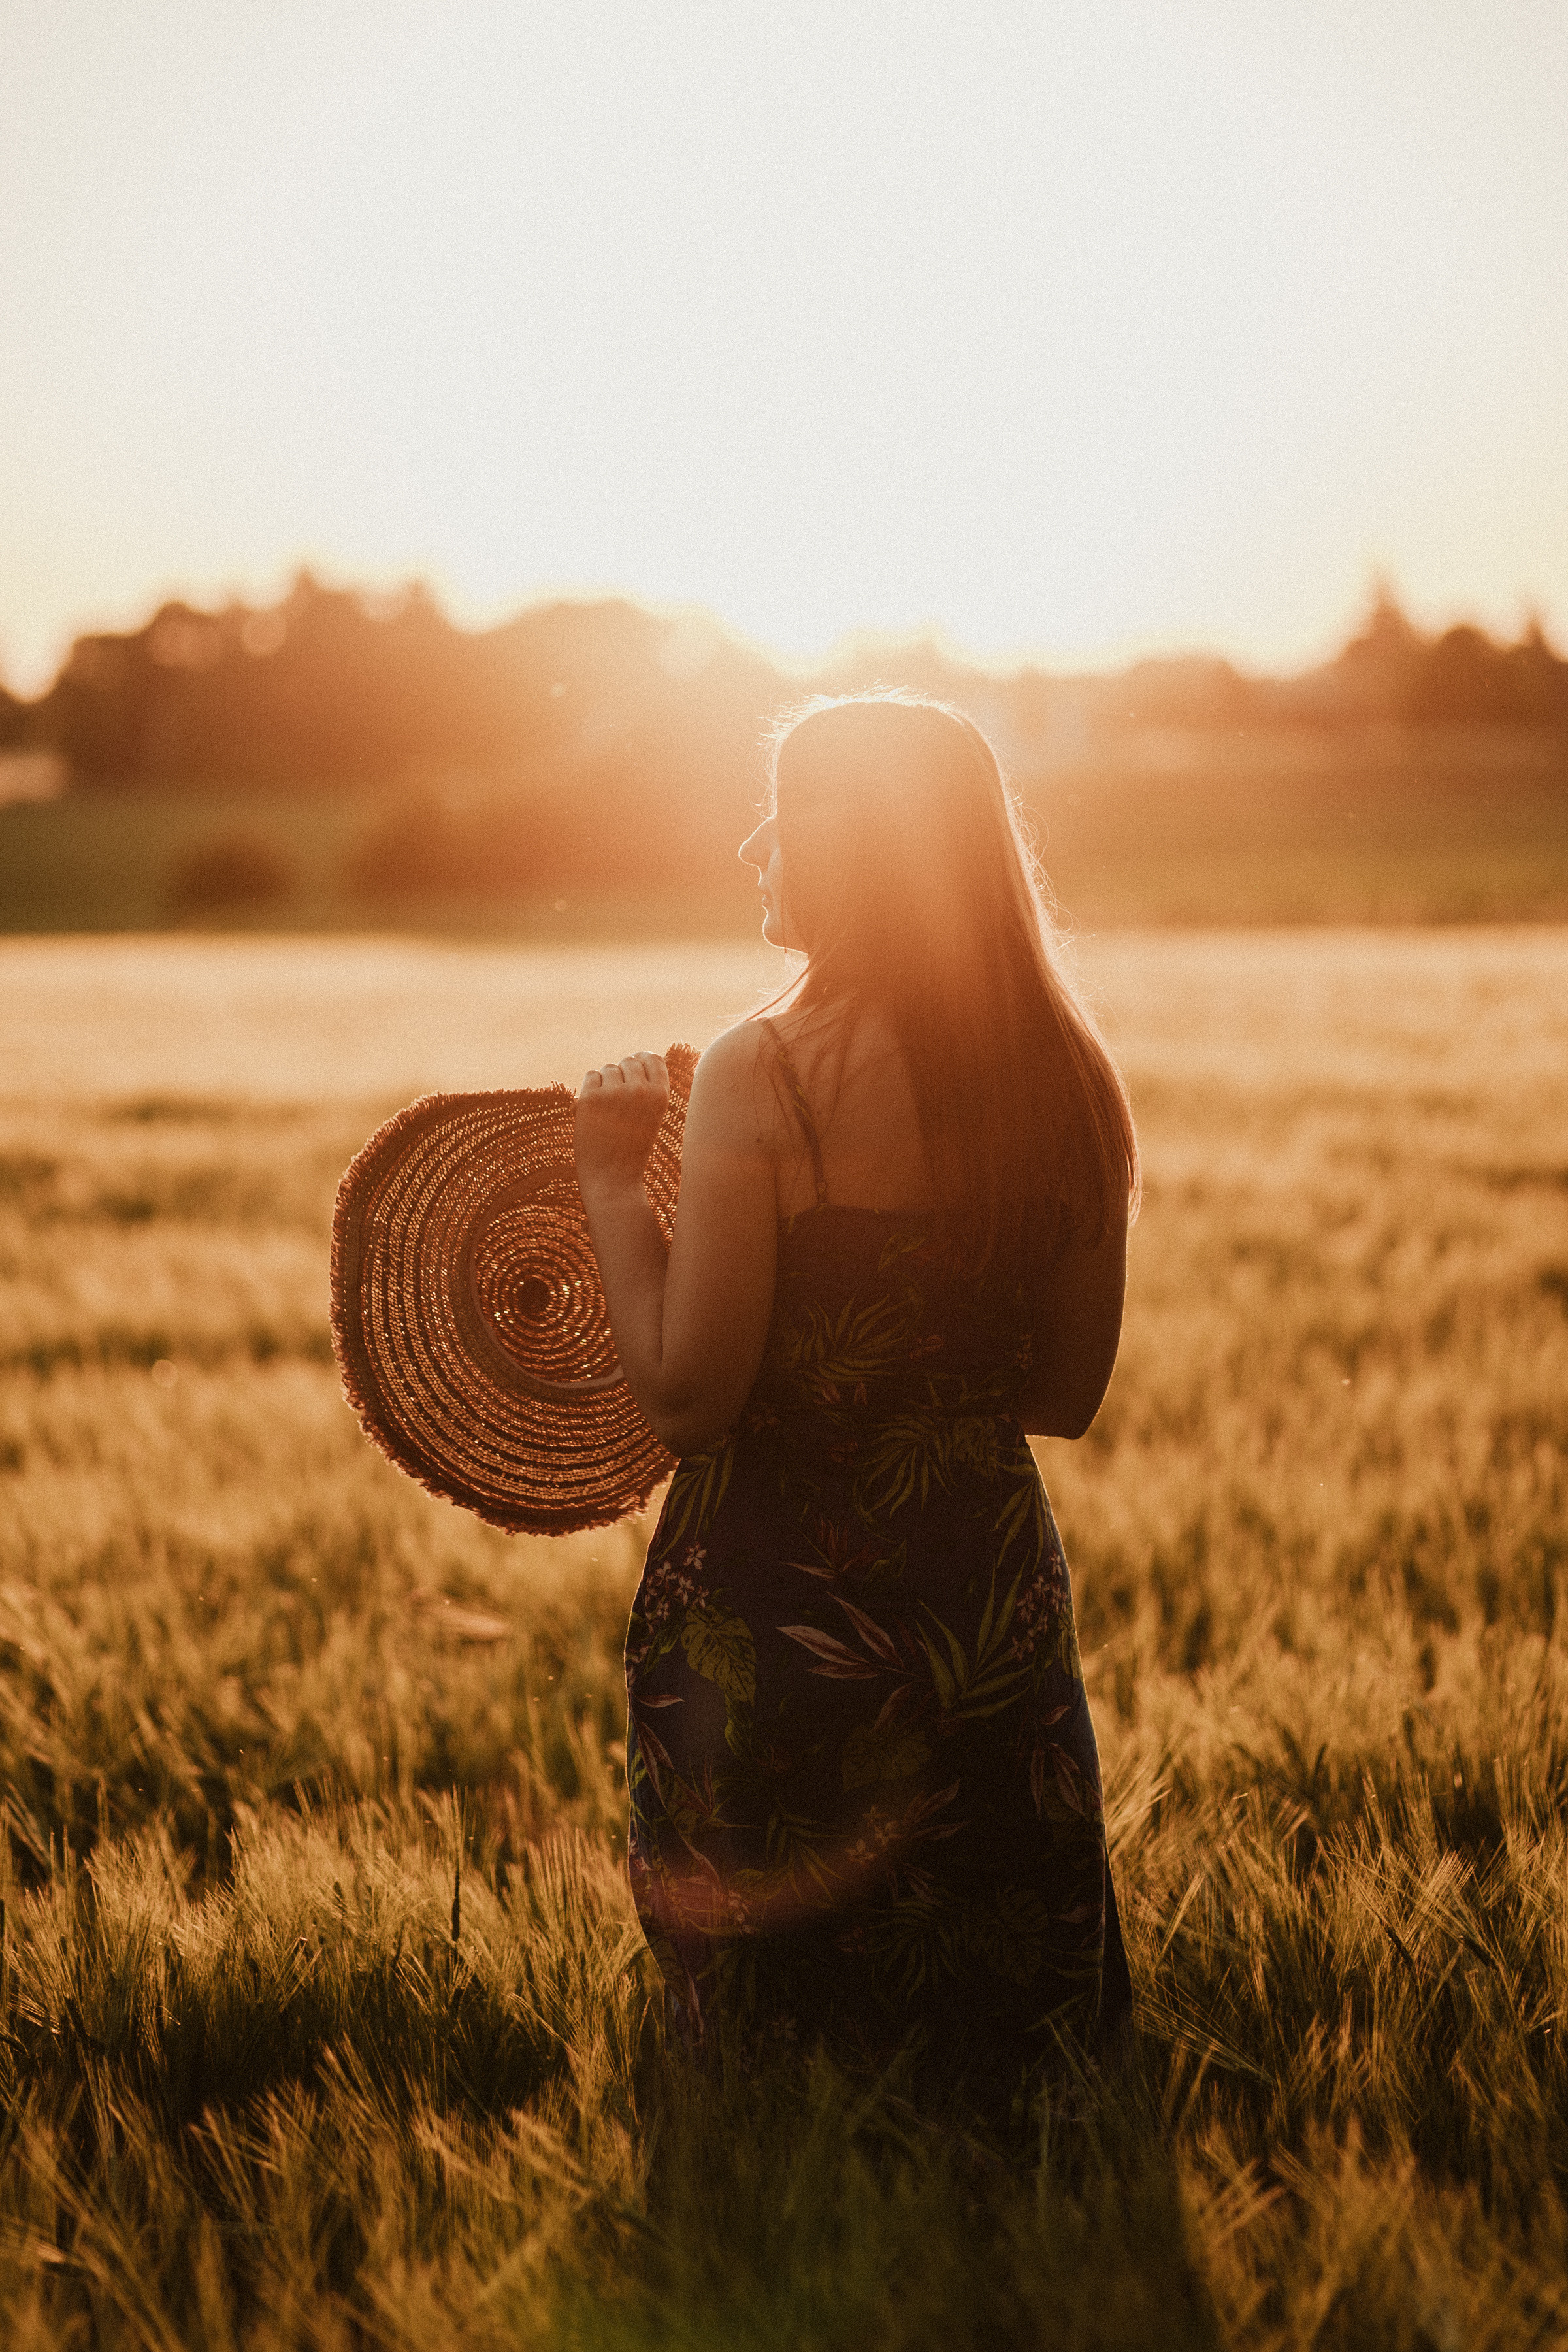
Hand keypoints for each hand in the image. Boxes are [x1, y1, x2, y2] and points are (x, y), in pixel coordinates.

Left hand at [574, 1051, 668, 1197]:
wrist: (612, 1180)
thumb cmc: (632, 1151)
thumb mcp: (651, 1118)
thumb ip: (648, 1091)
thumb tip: (635, 1060)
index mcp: (660, 1096)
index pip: (652, 1059)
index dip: (642, 1060)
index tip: (635, 1067)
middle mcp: (639, 1090)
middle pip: (628, 1062)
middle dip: (622, 1075)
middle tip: (618, 1101)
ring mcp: (614, 1093)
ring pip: (608, 1069)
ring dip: (606, 1082)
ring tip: (607, 1110)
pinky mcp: (590, 1098)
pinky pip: (590, 1076)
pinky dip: (591, 1088)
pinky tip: (595, 1110)